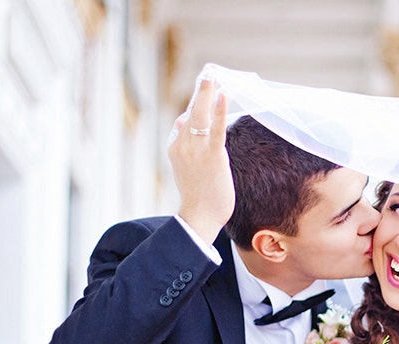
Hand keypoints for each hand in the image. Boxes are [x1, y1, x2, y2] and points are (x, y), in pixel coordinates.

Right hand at [168, 77, 232, 240]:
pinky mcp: (212, 156)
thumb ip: (184, 144)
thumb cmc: (198, 195)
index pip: (185, 119)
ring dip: (207, 93)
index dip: (196, 103)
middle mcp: (182, 145)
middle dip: (200, 90)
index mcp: (175, 147)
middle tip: (208, 71)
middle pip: (191, 111)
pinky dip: (219, 110)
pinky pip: (216, 129)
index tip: (207, 87)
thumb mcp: (186, 166)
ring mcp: (196, 150)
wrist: (199, 217)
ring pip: (201, 115)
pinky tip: (223, 95)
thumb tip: (182, 121)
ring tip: (213, 74)